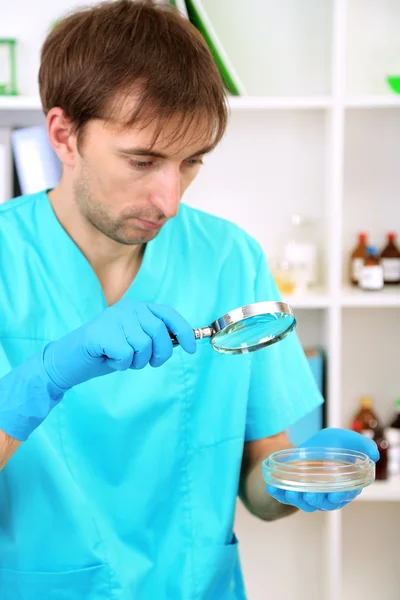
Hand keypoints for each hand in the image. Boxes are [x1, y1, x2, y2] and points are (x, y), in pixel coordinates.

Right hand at [43, 298, 196, 388]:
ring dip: (135, 361)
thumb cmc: (106, 352)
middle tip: (144, 363)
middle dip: (158, 355)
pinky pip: (126, 355)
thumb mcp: (135, 341)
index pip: (168, 314)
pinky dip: (120, 364)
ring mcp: (115, 318)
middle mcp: (129, 308)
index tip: (191, 350)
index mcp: (138, 307)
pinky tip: (108, 359)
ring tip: (119, 358)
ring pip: (144, 346)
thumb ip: (154, 337)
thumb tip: (182, 342)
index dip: (184, 331)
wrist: (70, 359)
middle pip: (160, 333)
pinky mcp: (103, 332)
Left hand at [266, 428, 379, 511]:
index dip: (340, 497)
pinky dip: (278, 494)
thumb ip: (360, 444)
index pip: (344, 496)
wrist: (306, 447)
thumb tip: (373, 454)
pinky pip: (284, 496)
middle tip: (311, 494)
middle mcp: (326, 494)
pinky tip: (272, 488)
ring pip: (304, 503)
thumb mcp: (344, 438)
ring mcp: (308, 495)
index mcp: (342, 485)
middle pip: (323, 503)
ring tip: (291, 491)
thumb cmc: (329, 445)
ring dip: (297, 499)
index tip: (335, 494)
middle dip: (317, 500)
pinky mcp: (292, 491)